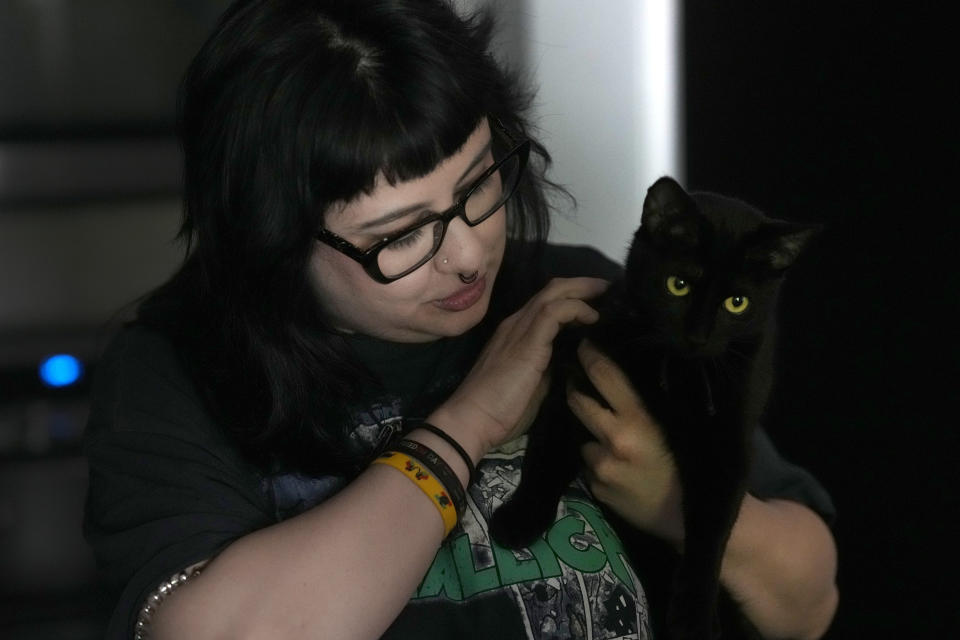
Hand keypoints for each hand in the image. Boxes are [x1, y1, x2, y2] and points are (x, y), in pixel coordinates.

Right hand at [430, 277, 608, 462]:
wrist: (472, 420)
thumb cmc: (499, 411)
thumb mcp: (533, 384)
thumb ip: (549, 368)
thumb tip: (569, 360)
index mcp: (517, 334)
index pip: (547, 303)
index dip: (574, 297)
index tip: (599, 303)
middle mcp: (517, 324)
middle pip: (553, 290)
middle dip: (583, 285)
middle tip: (608, 290)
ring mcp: (519, 329)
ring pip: (554, 293)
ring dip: (583, 291)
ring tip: (606, 296)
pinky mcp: (527, 341)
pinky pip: (554, 311)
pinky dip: (576, 308)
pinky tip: (592, 318)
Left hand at [568, 339, 684, 544]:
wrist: (689, 516)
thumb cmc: (690, 465)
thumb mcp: (674, 425)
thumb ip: (646, 404)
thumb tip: (626, 373)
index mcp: (638, 418)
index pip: (604, 375)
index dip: (589, 355)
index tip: (583, 343)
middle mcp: (614, 439)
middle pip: (578, 402)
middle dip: (575, 391)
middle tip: (576, 382)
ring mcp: (602, 466)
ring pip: (584, 440)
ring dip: (592, 437)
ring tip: (613, 443)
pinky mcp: (596, 488)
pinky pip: (589, 468)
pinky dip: (598, 465)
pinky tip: (617, 470)